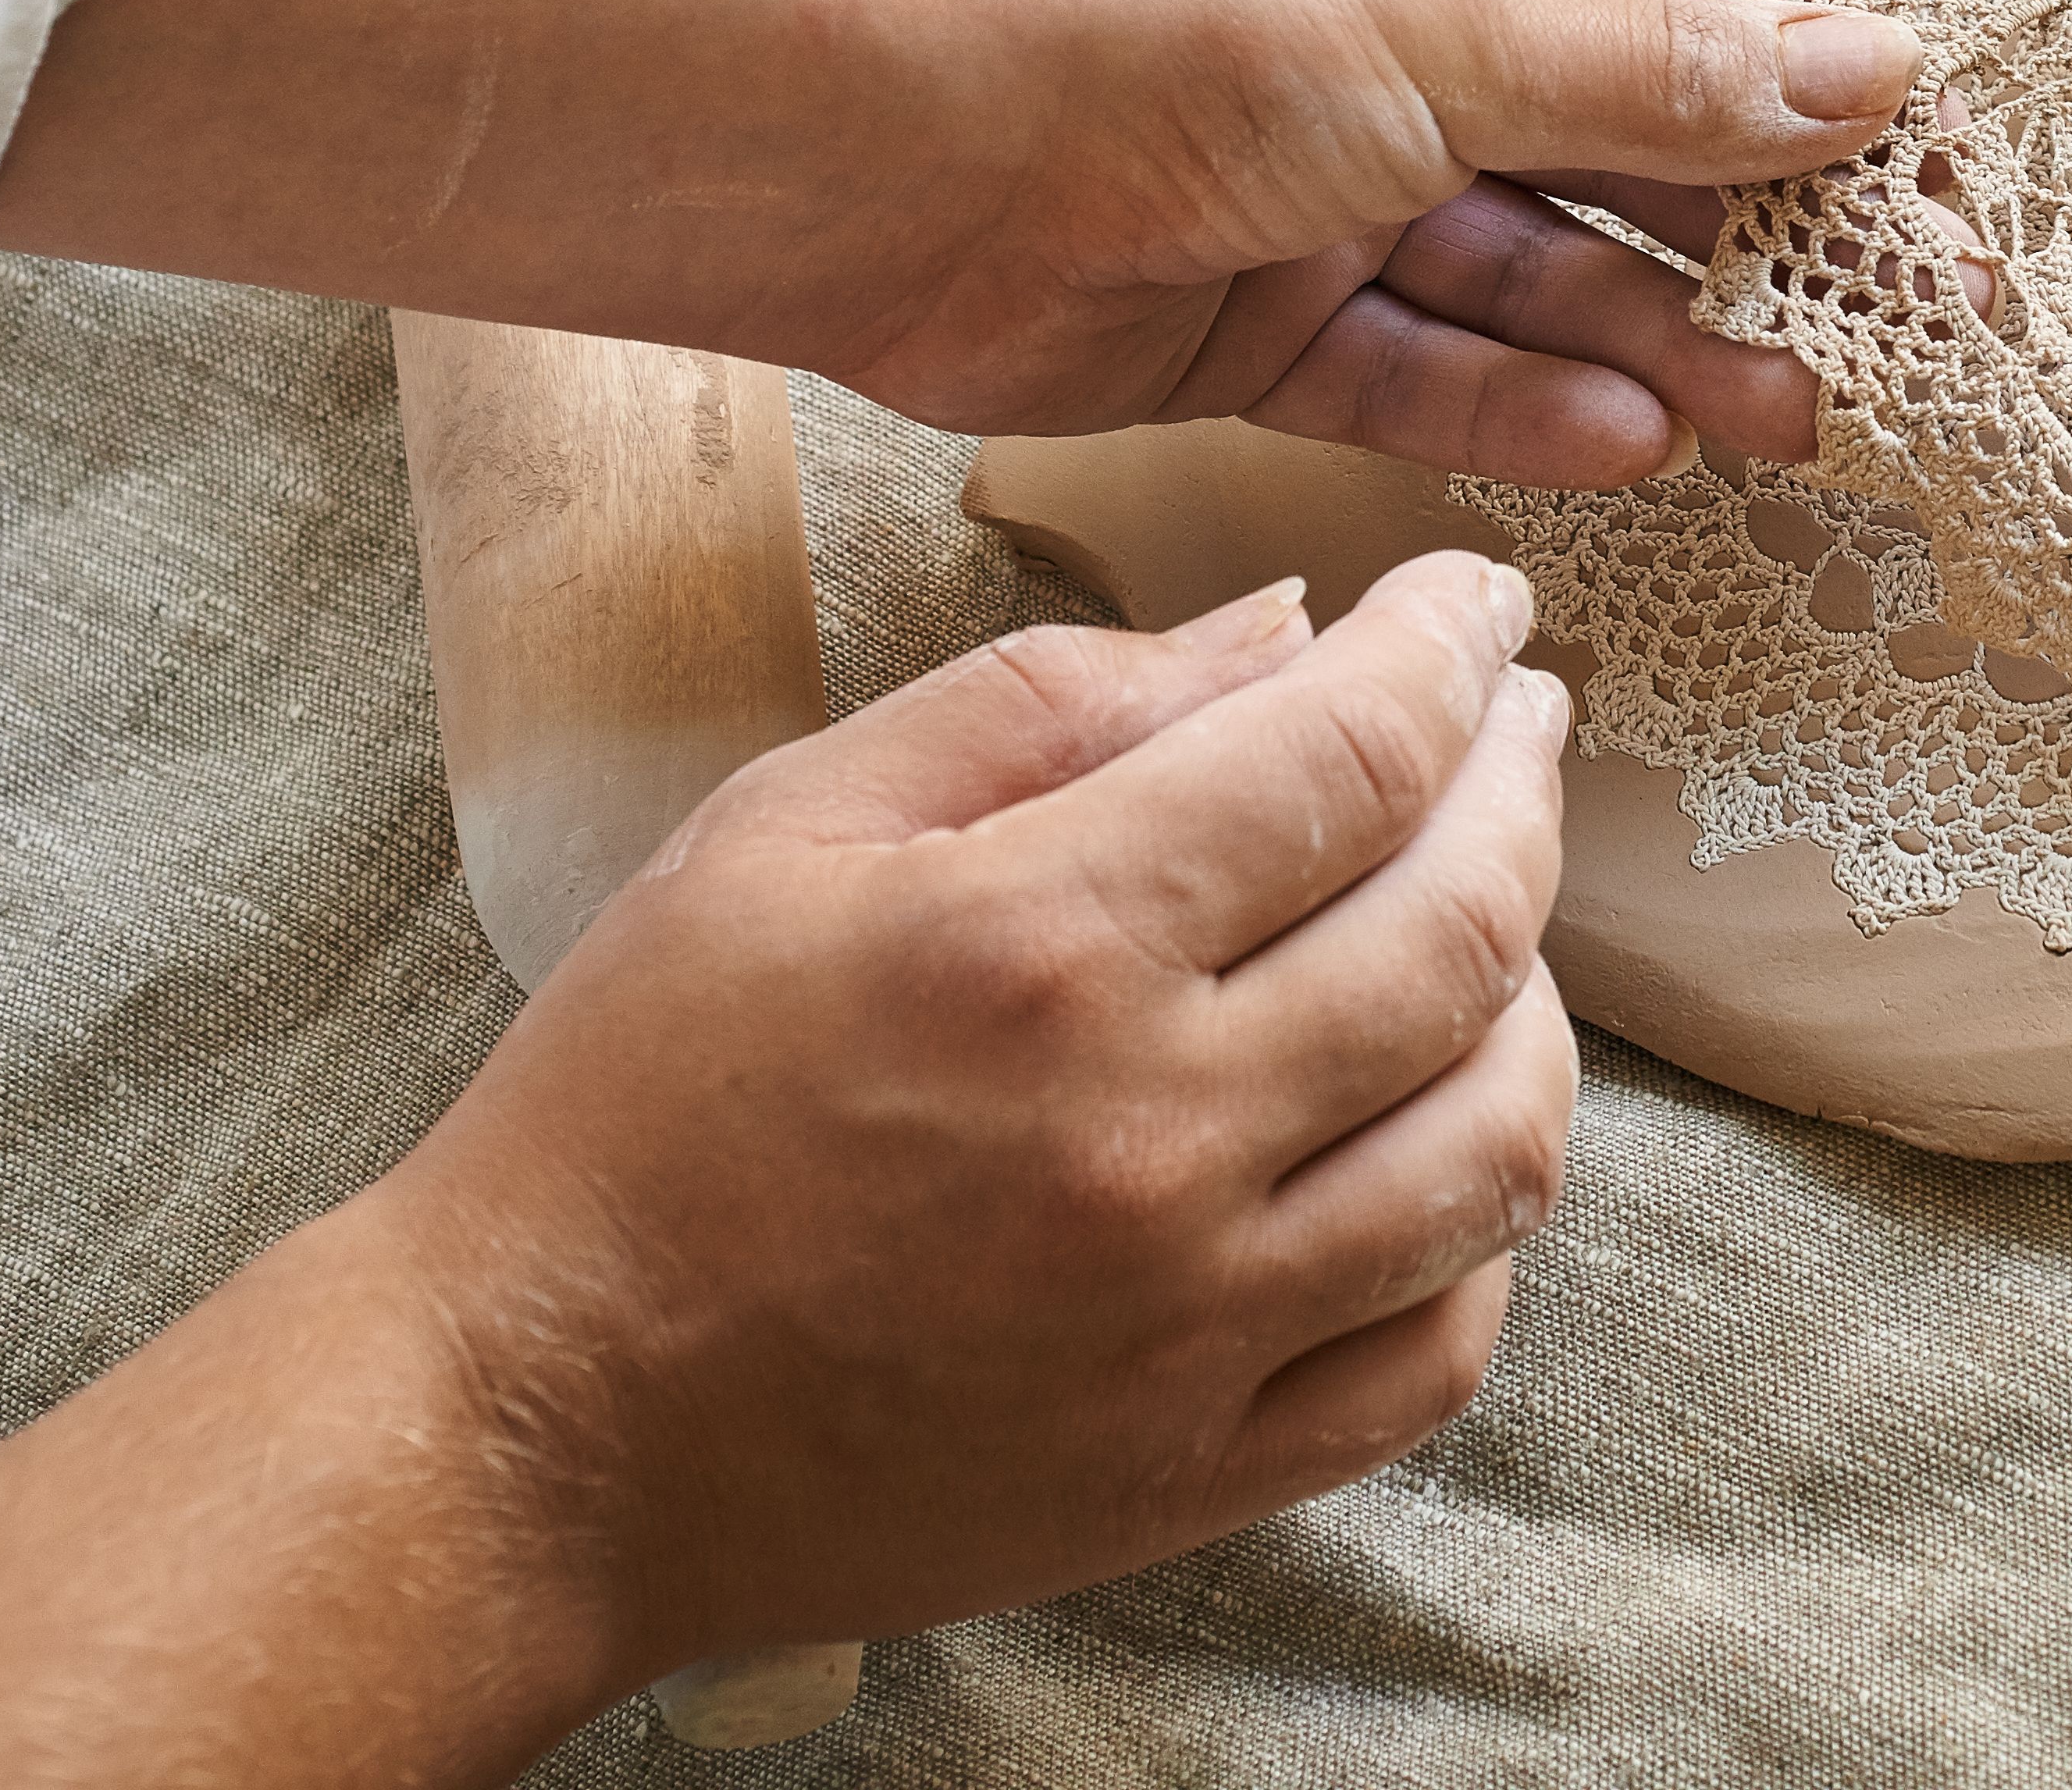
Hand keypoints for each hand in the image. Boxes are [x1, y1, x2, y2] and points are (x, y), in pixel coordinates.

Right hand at [0, 551, 1575, 1783]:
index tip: (1480, 600)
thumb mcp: (785, 826)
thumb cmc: (638, 1100)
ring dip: (1538, 1003)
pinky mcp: (1197, 1471)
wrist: (533, 1425)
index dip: (1449, 649)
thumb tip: (1281, 627)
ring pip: (1499, 1144)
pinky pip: (1440, 1343)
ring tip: (1488, 919)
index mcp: (1042, 947)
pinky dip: (1481, 1228)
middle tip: (1516, 721)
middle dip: (1522, 786)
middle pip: (1466, 929)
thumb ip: (1048, 701)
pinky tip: (1433, 1136)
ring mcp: (1193, 1325)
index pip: (1352, 753)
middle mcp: (1152, 1137)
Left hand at [830, 0, 1906, 470]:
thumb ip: (1671, 79)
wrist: (885, 142)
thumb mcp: (1458, 27)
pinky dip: (1528, 404)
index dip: (1811, 60)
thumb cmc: (1155, 14)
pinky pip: (1431, 364)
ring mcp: (1334, 175)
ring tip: (1785, 413)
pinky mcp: (1264, 313)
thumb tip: (1873, 69)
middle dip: (1755, 233)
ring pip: (1542, 270)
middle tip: (1889, 335)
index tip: (1918, 169)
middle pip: (1631, 135)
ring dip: (1665, 339)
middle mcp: (1403, 23)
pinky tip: (1635, 441)